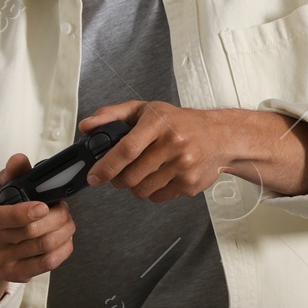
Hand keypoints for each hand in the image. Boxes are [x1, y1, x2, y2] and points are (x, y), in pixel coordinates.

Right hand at [0, 154, 77, 307]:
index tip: (44, 206)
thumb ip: (12, 173)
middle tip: (64, 207)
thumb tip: (19, 160)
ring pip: (43, 247)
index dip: (24, 213)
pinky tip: (66, 238)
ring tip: (67, 220)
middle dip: (56, 217)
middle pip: (30, 232)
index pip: (0, 218)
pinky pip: (47, 264)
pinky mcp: (15, 274)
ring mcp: (0, 261)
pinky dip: (64, 248)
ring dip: (63, 230)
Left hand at [78, 101, 231, 201]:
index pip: (126, 150)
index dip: (106, 166)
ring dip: (136, 185)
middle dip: (118, 179)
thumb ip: (113, 115)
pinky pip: (157, 197)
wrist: (221, 136)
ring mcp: (183, 166)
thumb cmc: (180, 122)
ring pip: (142, 190)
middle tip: (121, 172)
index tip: (94, 176)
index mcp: (159, 123)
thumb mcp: (146, 110)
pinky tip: (161, 176)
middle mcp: (174, 144)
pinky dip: (153, 191)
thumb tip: (86, 126)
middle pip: (131, 176)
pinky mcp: (189, 184)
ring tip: (144, 171)